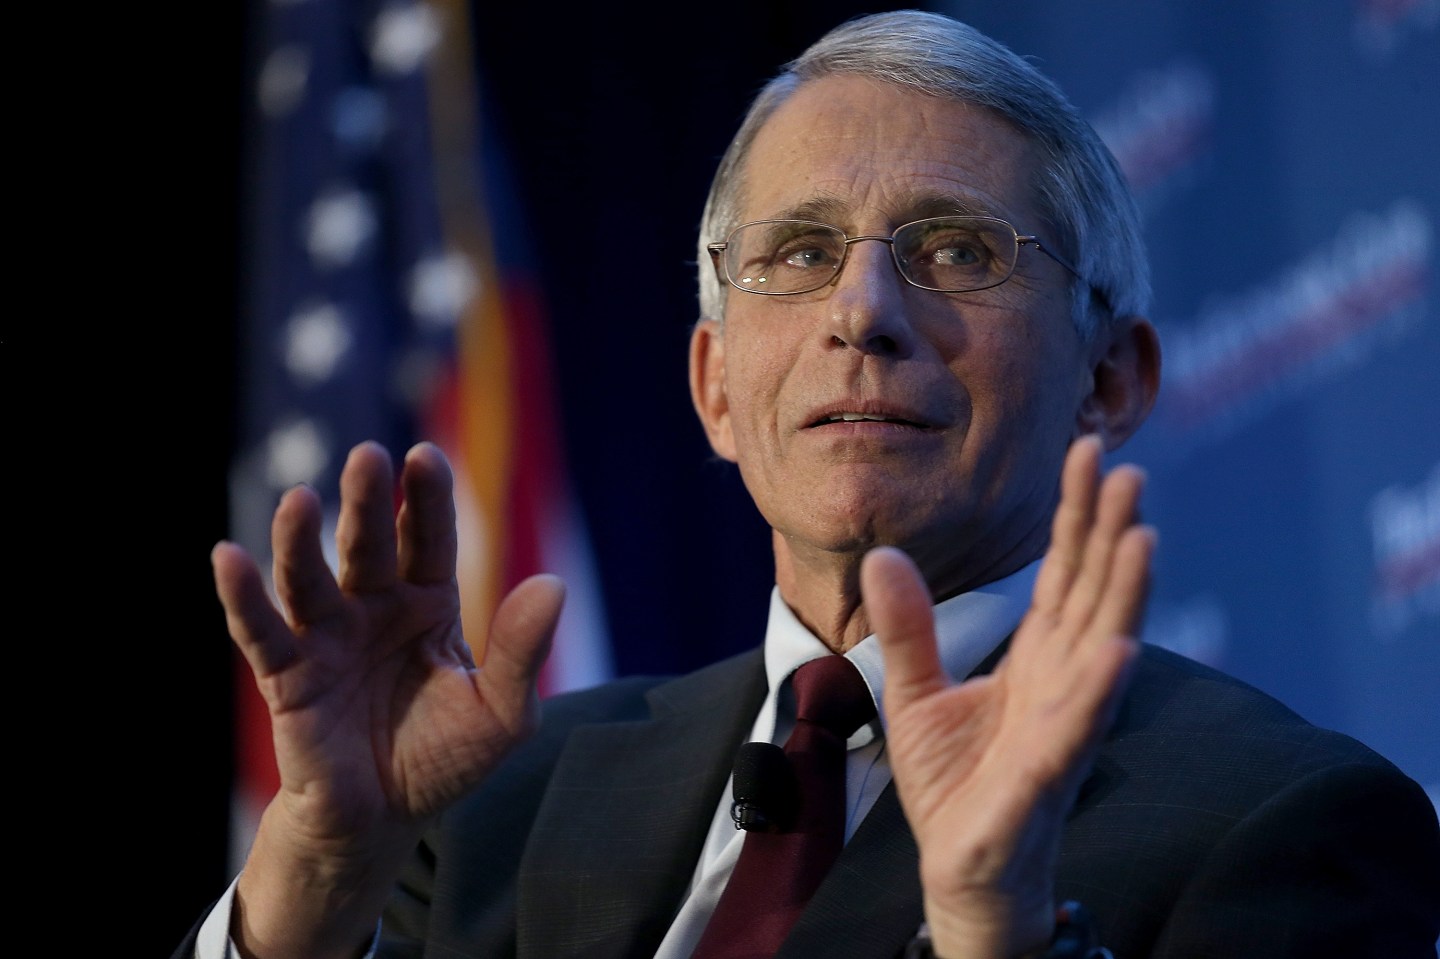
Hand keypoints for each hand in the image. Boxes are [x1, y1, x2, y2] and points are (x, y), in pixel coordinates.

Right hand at [214, 440, 562, 958]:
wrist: (386, 821)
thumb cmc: (444, 757)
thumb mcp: (500, 712)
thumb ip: (521, 652)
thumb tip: (553, 585)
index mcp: (429, 605)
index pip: (430, 541)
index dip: (427, 500)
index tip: (425, 456)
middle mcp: (375, 608)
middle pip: (370, 545)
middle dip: (368, 502)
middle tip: (367, 455)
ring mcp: (328, 638)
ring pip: (311, 578)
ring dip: (301, 540)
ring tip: (300, 500)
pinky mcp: (288, 677)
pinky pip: (263, 632)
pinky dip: (243, 597)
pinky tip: (228, 557)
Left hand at [862, 435, 1153, 958]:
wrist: (960, 869)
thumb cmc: (954, 785)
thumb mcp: (914, 692)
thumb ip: (908, 626)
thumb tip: (884, 553)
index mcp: (1036, 657)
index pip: (1063, 571)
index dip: (1076, 513)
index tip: (1086, 450)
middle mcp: (1063, 680)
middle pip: (1092, 593)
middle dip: (1110, 533)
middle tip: (1128, 468)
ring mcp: (1062, 724)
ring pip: (1100, 646)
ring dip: (1125, 593)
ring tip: (1143, 535)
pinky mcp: (1045, 772)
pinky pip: (1076, 725)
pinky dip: (1099, 688)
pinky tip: (1118, 646)